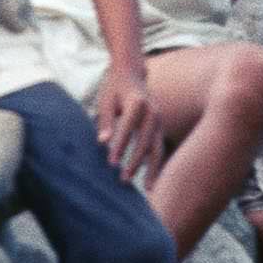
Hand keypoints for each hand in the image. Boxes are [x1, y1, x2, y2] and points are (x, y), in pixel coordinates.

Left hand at [95, 67, 163, 182]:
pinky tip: (153, 181)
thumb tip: (103, 143)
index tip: (110, 163)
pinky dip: (157, 164)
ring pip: (157, 147)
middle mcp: (152, 111)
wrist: (132, 73)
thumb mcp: (106, 101)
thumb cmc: (114, 88)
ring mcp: (159, 119)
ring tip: (147, 189)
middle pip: (145, 140)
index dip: (119, 146)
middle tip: (123, 180)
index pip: (127, 128)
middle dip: (135, 161)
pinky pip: (160, 148)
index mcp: (137, 102)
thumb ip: (105, 121)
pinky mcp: (160, 126)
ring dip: (151, 168)